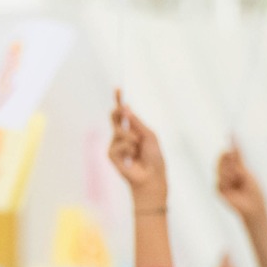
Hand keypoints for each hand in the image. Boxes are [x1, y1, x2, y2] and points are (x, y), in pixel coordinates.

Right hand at [107, 93, 167, 213]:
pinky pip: (117, 145)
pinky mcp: (111, 155)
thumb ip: (137, 123)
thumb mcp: (150, 136)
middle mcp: (122, 136)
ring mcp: (115, 145)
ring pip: (117, 131)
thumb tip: (125, 108)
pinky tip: (132, 156)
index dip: (120, 101)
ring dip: (130, 137)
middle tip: (122, 110)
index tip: (118, 89)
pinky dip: (127, 148)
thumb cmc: (154, 158)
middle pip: (115, 117)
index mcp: (133, 130)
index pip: (124, 113)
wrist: (152, 177)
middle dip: (118, 112)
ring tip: (137, 147)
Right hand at [214, 147, 264, 223]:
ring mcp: (223, 182)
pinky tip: (234, 184)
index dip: (232, 145)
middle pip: (223, 160)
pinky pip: (219, 180)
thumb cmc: (255, 192)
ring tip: (238, 178)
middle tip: (232, 156)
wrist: (254, 207)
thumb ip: (238, 163)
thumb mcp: (247, 174)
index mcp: (238, 170)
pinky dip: (226, 180)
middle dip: (227, 158)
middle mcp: (229, 174)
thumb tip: (232, 151)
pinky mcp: (219, 190)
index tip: (231, 134)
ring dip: (229, 172)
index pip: (233, 156)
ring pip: (220, 170)